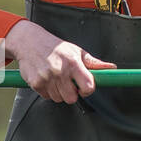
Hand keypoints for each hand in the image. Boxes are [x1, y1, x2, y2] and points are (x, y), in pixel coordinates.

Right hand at [0, 20, 116, 102]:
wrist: (29, 41)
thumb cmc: (56, 47)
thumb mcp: (76, 51)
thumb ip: (93, 63)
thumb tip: (112, 68)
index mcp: (73, 63)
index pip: (88, 87)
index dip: (87, 90)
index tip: (83, 87)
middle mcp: (60, 71)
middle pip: (72, 98)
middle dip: (71, 93)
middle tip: (67, 83)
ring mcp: (47, 78)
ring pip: (58, 99)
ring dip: (59, 92)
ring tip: (56, 79)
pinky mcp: (35, 83)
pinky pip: (46, 97)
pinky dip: (47, 91)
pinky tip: (46, 79)